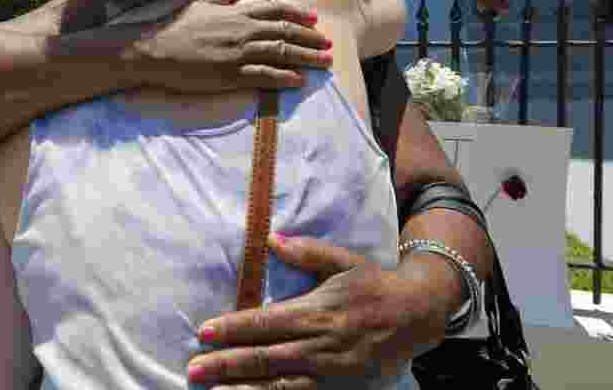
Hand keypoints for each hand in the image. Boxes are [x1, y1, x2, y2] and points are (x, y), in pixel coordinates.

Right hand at [139, 0, 331, 92]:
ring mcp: (239, 52)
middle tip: (328, 45)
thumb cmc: (176, 27)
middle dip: (311, 38)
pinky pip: (265, 75)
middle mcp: (243, 30)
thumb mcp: (202, 4)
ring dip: (306, 57)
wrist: (155, 50)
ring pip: (281, 52)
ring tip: (324, 62)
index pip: (276, 10)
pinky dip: (285, 78)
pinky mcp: (232, 74)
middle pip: (285, 31)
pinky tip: (299, 81)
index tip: (314, 19)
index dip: (299, 14)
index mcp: (237, 13)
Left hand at [186, 236, 443, 388]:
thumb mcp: (343, 261)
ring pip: (279, 386)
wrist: (418, 316)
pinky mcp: (339, 389)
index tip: (204, 332)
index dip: (233, 328)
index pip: (265, 322)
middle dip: (227, 364)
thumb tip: (272, 239)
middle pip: (265, 358)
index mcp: (316, 311)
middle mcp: (319, 345)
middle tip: (194, 369)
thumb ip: (307, 252)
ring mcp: (329, 372)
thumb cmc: (374, 285)